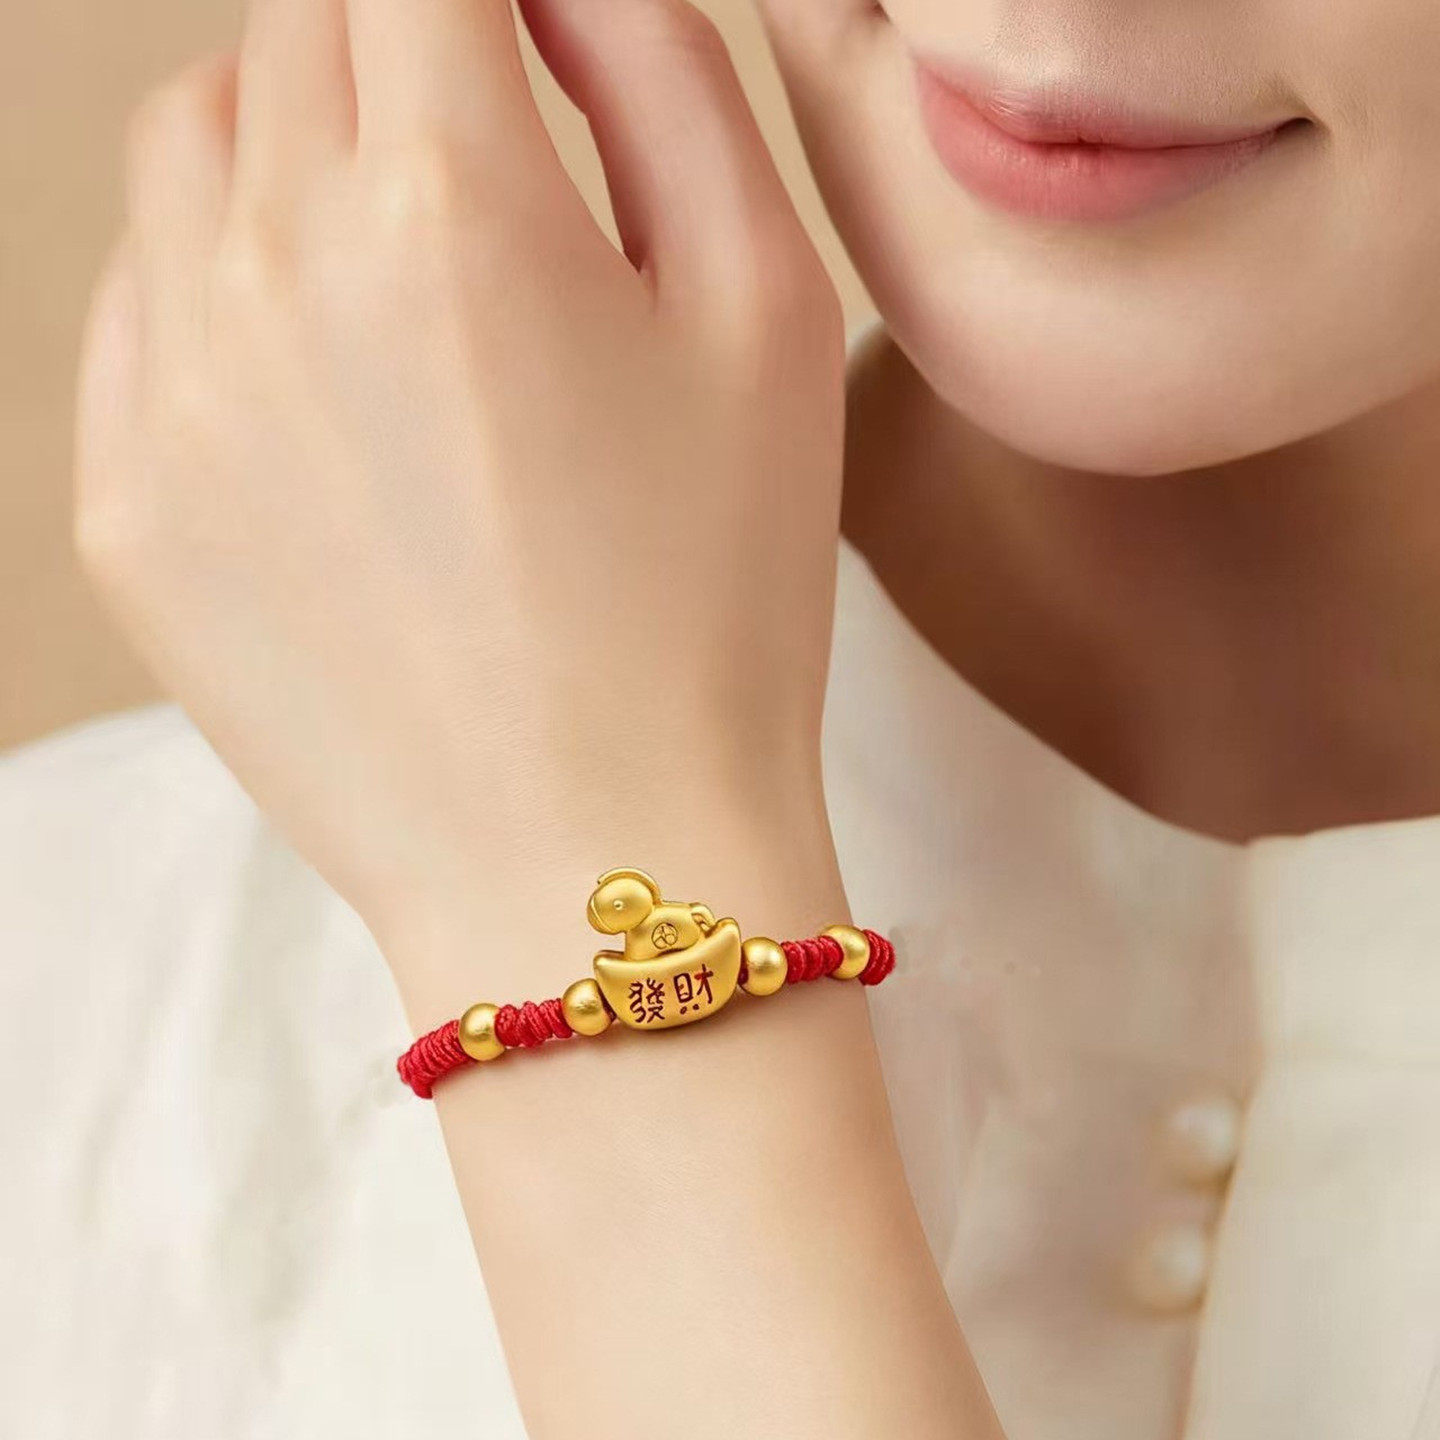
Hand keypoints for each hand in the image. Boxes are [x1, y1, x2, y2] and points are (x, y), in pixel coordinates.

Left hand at [75, 0, 847, 994]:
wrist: (596, 860)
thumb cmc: (714, 604)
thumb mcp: (767, 312)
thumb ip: (666, 79)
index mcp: (448, 203)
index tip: (516, 30)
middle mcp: (272, 269)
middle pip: (296, 28)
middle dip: (398, 43)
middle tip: (488, 147)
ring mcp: (173, 394)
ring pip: (195, 146)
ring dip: (295, 136)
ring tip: (406, 253)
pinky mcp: (129, 507)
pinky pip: (139, 304)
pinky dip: (225, 278)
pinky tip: (331, 382)